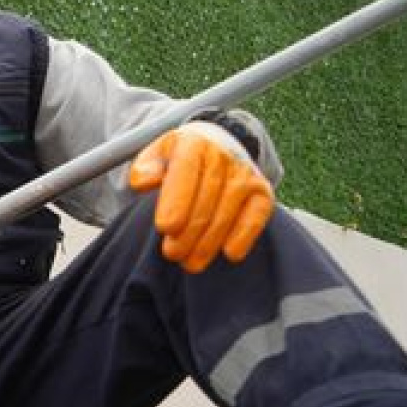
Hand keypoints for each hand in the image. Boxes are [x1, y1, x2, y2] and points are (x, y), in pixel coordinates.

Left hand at [127, 121, 274, 272]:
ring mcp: (246, 175)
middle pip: (204, 201)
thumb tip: (145, 182)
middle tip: (172, 254)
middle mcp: (223, 157)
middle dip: (187, 234)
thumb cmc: (181, 159)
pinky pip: (254, 219)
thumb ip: (144, 168)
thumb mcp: (157, 154)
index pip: (185, 173)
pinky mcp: (263, 194)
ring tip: (190, 262)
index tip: (165, 228)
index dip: (176, 202)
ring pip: (226, 215)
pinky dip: (243, 237)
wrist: (220, 146)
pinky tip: (228, 253)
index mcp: (194, 144)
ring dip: (207, 243)